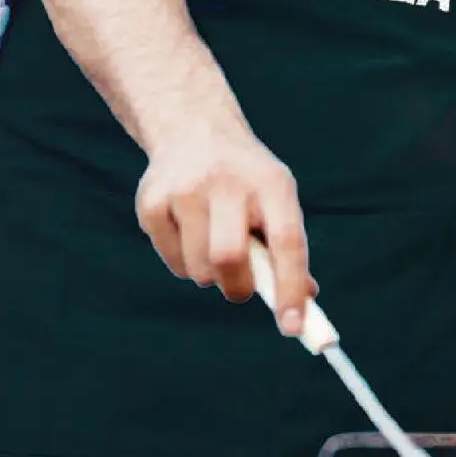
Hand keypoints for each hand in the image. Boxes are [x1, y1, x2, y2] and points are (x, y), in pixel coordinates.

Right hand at [135, 118, 313, 323]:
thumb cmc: (247, 178)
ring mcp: (185, 188)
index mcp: (271, 181)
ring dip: (210, 275)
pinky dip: (185, 262)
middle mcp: (227, 180)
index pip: (286, 241)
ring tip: (213, 245)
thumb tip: (304, 303)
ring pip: (200, 267)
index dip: (290, 287)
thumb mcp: (276, 197)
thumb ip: (288, 247)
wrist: (194, 129)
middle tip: (241, 287)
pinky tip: (188, 231)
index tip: (293, 327)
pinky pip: (172, 261)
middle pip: (229, 258)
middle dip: (238, 287)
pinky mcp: (152, 200)